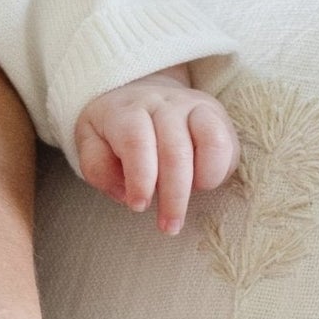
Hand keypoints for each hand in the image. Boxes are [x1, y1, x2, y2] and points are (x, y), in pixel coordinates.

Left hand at [75, 67, 236, 235]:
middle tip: (169, 226)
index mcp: (127, 110)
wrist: (137, 92)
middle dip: (174, 195)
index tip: (139, 206)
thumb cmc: (111, 129)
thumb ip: (98, 168)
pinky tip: (201, 185)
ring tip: (191, 201)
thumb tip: (125, 194)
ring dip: (204, 181)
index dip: (141, 178)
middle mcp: (163, 103)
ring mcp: (194, 106)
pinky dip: (219, 171)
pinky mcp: (216, 115)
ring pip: (211, 141)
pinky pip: (228, 145)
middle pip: (175, 150)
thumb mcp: (90, 142)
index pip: (136, 142)